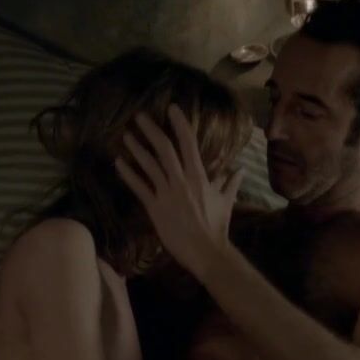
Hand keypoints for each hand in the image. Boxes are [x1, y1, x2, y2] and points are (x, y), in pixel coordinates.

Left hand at [115, 105, 244, 278]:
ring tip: (126, 135)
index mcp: (199, 176)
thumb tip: (241, 169)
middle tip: (140, 116)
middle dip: (151, 130)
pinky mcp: (155, 208)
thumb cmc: (217, 226)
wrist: (206, 251)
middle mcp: (181, 181)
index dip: (180, 124)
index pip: (188, 144)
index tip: (172, 109)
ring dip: (136, 149)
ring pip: (148, 165)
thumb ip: (230, 182)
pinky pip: (139, 187)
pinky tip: (118, 163)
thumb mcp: (226, 201)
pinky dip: (128, 174)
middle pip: (164, 149)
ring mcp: (166, 194)